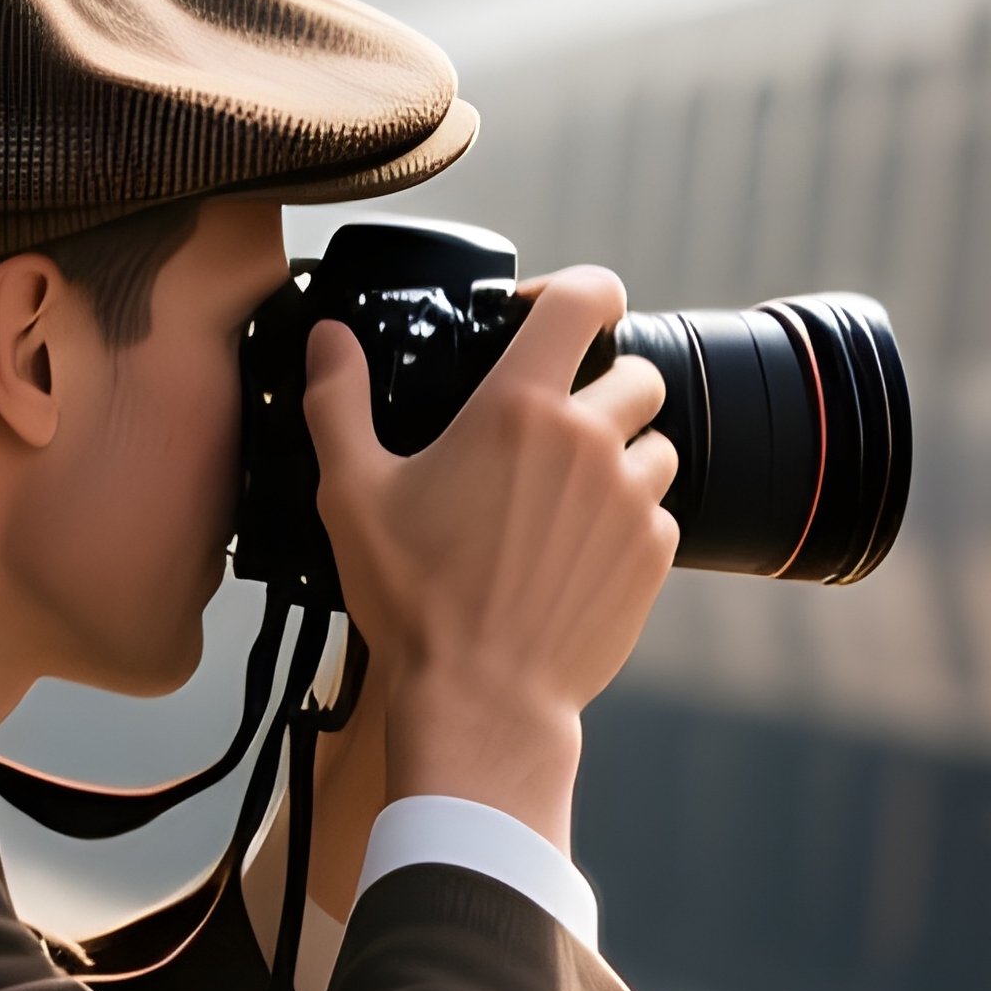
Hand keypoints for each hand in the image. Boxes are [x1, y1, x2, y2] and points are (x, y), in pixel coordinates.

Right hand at [301, 266, 678, 850]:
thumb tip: (330, 338)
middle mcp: (590, 440)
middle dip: (605, 384)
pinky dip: (630, 521)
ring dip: (623, 456)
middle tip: (557, 426)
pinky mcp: (654, 555)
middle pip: (638, 373)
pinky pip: (660, 513)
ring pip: (656, 445)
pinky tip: (577, 551)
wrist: (482, 700)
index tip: (559, 311)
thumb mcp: (351, 493)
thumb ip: (338, 400)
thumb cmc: (414, 599)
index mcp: (520, 406)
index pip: (589, 298)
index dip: (585, 290)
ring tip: (566, 498)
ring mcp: (632, 499)